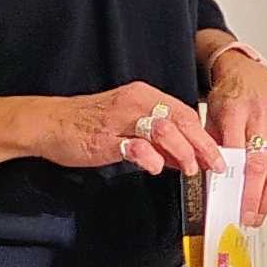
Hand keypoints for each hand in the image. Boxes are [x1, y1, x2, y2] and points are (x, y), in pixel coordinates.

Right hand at [24, 85, 222, 176]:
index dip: (204, 136)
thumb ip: (158, 142)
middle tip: (214, 166)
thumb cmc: (88, 126)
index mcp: (144, 96)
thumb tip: (185, 159)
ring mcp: (119, 119)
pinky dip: (149, 157)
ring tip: (190, 169)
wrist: (48, 122)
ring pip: (162, 128)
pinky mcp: (104, 137)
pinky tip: (156, 168)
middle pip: (179, 119)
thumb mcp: (129, 128)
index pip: (184, 113)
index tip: (218, 157)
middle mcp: (135, 102)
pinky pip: (133, 145)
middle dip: (201, 144)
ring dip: (181, 150)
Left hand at [202, 52, 266, 228]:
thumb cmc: (228, 96)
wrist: (248, 75)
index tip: (231, 205)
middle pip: (262, 166)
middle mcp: (261, 119)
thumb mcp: (210, 118)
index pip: (237, 156)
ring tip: (260, 213)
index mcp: (235, 113)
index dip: (236, 184)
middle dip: (255, 198)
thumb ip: (211, 148)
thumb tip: (210, 181)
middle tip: (247, 217)